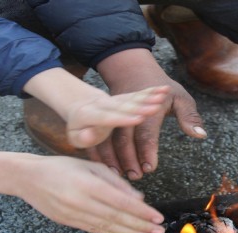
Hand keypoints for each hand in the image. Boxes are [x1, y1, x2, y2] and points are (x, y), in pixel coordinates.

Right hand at [14, 156, 164, 232]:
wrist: (28, 178)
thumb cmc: (62, 167)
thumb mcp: (91, 166)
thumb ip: (116, 182)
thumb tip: (139, 200)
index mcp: (88, 185)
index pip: (121, 202)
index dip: (141, 212)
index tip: (158, 218)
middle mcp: (81, 202)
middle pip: (117, 218)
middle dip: (140, 227)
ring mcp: (74, 215)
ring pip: (108, 228)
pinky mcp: (70, 223)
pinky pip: (97, 230)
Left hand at [22, 67, 170, 148]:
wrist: (79, 104)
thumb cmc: (78, 128)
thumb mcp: (74, 137)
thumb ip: (82, 139)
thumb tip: (90, 136)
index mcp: (89, 114)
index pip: (107, 118)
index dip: (122, 118)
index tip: (138, 119)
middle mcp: (104, 103)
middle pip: (123, 105)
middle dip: (140, 107)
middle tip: (156, 108)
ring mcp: (115, 99)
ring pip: (132, 97)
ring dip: (148, 97)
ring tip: (162, 97)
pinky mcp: (123, 97)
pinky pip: (138, 94)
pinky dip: (150, 91)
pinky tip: (163, 90)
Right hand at [93, 49, 205, 179]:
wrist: (135, 71)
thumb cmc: (163, 89)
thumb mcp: (180, 98)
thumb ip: (189, 117)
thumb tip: (200, 135)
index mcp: (149, 106)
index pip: (146, 131)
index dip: (147, 150)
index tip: (149, 168)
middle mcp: (128, 109)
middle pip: (124, 136)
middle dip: (128, 158)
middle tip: (135, 176)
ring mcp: (114, 111)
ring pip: (108, 137)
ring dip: (113, 157)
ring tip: (121, 174)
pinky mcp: (105, 116)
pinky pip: (99, 136)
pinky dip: (101, 152)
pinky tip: (108, 167)